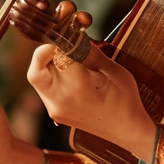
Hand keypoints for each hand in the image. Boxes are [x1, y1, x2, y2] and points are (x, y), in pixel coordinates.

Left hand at [26, 44, 155, 161]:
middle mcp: (60, 99)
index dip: (64, 40)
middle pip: (36, 70)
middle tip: (62, 45)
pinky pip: (45, 89)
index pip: (58, 55)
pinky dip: (53, 76)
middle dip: (46, 53)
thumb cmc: (125, 99)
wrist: (127, 130)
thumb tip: (75, 36)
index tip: (72, 33)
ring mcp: (55, 109)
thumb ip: (90, 53)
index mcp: (77, 86)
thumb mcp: (113, 70)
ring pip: (38, 79)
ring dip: (48, 65)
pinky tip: (72, 74)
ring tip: (70, 60)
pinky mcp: (55, 113)